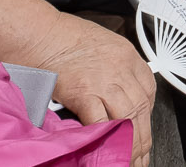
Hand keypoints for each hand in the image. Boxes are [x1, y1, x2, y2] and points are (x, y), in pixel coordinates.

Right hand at [39, 17, 155, 166]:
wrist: (37, 32)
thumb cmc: (60, 37)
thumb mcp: (99, 45)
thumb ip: (111, 68)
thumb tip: (113, 96)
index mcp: (126, 55)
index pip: (148, 91)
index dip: (147, 115)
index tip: (143, 130)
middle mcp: (120, 67)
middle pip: (141, 109)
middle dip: (142, 138)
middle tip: (139, 156)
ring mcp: (104, 80)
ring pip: (128, 119)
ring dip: (129, 144)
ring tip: (126, 160)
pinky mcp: (85, 92)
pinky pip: (102, 122)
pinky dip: (106, 139)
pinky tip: (105, 151)